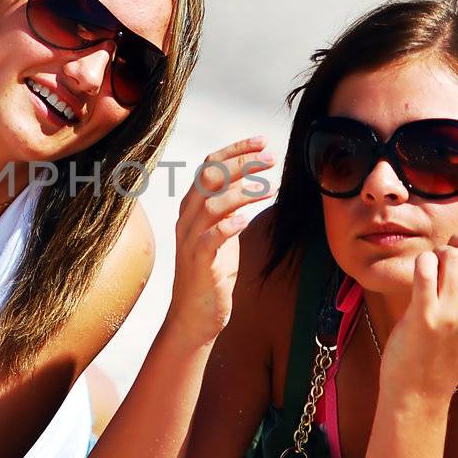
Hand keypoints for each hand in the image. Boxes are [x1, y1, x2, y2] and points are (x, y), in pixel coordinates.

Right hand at [165, 137, 275, 346]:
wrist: (194, 316)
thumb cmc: (212, 273)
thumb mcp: (223, 233)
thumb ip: (230, 208)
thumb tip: (251, 182)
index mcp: (192, 208)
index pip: (209, 166)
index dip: (235, 150)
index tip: (262, 141)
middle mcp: (187, 219)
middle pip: (209, 178)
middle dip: (241, 163)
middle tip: (270, 157)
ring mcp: (190, 241)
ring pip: (211, 204)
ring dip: (242, 191)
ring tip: (270, 188)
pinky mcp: (198, 264)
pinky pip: (210, 239)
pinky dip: (228, 226)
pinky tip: (247, 220)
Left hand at [380, 211, 457, 398]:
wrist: (420, 391)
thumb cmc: (444, 354)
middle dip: (457, 239)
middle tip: (445, 250)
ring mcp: (454, 313)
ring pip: (450, 254)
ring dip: (437, 254)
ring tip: (430, 271)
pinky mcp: (426, 315)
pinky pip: (425, 267)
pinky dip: (421, 263)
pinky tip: (420, 274)